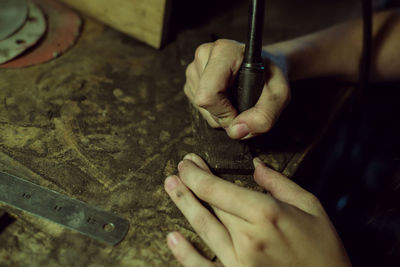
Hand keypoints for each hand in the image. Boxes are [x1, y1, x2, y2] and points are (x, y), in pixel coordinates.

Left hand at [164, 153, 350, 266]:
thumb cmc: (323, 248)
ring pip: (203, 228)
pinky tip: (172, 237)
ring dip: (183, 205)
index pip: (217, 189)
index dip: (197, 174)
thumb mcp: (310, 207)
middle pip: (209, 205)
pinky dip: (185, 254)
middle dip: (190, 184)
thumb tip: (257, 166)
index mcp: (266, 213)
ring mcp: (239, 262)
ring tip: (170, 187)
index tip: (187, 162)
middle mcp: (248, 237)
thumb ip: (280, 183)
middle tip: (178, 170)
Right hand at [184, 39, 290, 138]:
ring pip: (200, 109)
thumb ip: (264, 116)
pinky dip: (215, 112)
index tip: (241, 112)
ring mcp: (195, 68)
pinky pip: (198, 108)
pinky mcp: (191, 81)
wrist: (266, 69)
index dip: (224, 112)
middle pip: (203, 103)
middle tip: (244, 106)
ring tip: (237, 100)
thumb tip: (237, 131)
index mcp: (224, 51)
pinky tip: (228, 100)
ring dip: (221, 114)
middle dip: (224, 115)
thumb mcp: (279, 96)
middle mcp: (205, 55)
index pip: (208, 94)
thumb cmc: (271, 77)